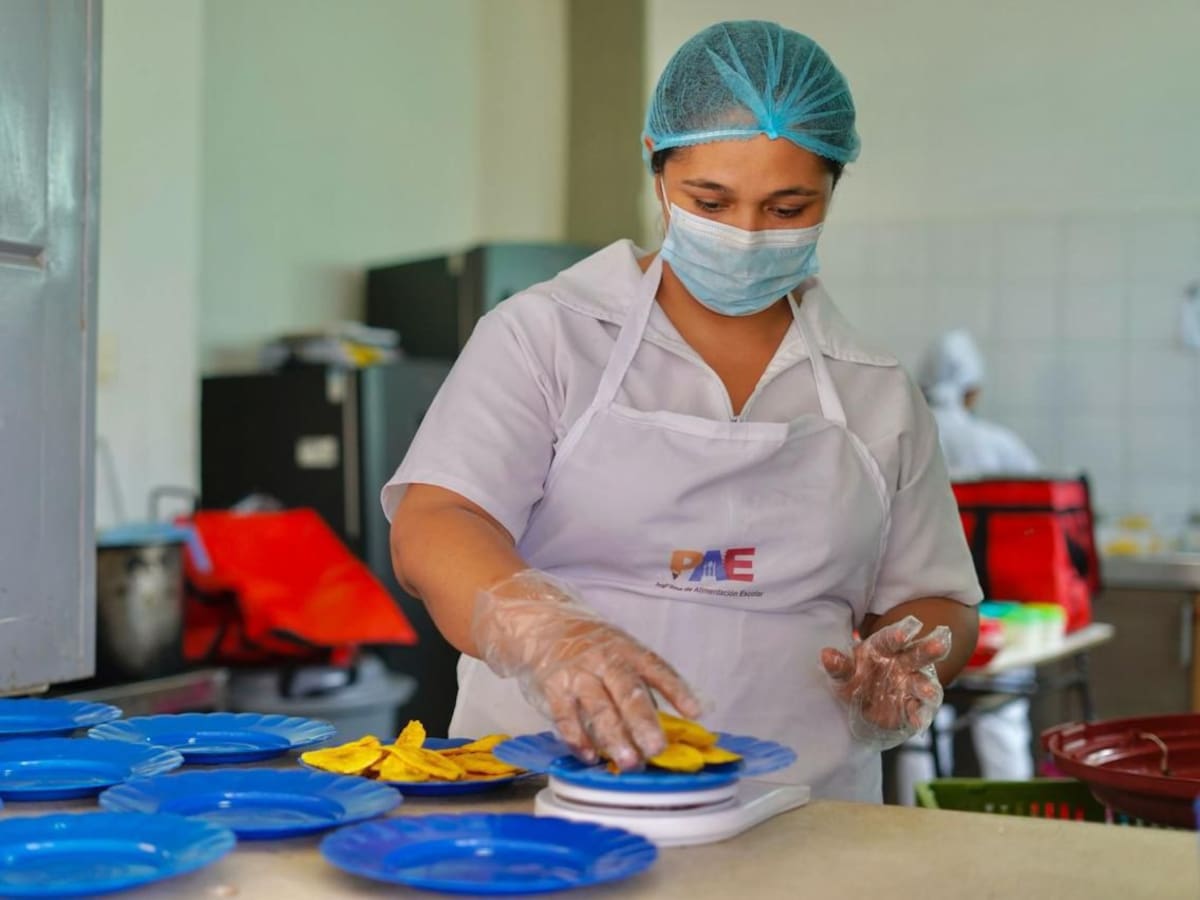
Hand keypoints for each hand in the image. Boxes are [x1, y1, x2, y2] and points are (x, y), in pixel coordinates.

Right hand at [473, 569, 700, 769]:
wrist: (543, 625)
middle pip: (627, 691)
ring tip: (628, 762)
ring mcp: (578, 673)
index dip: (676, 690)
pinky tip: (590, 757)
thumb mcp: (620, 651)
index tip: (696, 712)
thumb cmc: (591, 646)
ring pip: (598, 707)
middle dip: (643, 722)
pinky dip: (578, 738)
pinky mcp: (553, 686)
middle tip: (657, 749)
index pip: (657, 668)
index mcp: (627, 649)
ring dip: (614, 736)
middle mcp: (604, 659)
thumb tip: (670, 723)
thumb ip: (640, 684)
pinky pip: (565, 715)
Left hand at [820, 616, 950, 749]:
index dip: (899, 634)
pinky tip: (917, 721)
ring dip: (927, 687)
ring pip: (923, 682)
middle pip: (917, 654)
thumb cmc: (855, 678)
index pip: (891, 639)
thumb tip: (826, 655)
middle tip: (941, 644)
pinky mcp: (912, 706)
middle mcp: (902, 663)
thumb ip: (838, 666)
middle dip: (929, 650)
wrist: (863, 703)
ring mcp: (910, 684)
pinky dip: (919, 715)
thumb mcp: (843, 673)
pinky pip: (919, 710)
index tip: (905, 632)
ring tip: (929, 692)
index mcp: (884, 648)